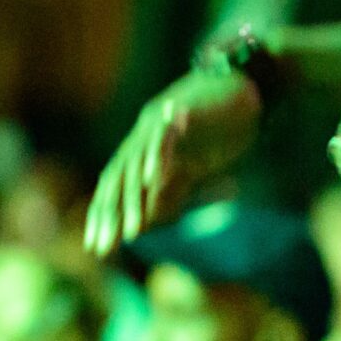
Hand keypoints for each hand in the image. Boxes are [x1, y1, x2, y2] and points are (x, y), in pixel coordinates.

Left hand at [83, 66, 265, 252]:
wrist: (242, 90)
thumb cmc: (216, 132)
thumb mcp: (188, 170)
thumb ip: (167, 192)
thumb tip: (146, 220)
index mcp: (141, 151)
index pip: (114, 187)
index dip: (103, 217)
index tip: (98, 250)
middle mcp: (142, 137)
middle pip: (117, 178)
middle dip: (110, 215)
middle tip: (105, 247)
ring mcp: (160, 123)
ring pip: (137, 162)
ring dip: (133, 200)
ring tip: (132, 232)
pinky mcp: (183, 110)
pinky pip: (165, 136)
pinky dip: (157, 157)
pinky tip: (151, 181)